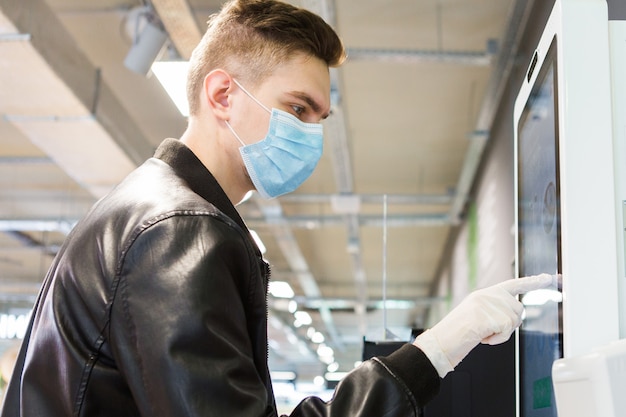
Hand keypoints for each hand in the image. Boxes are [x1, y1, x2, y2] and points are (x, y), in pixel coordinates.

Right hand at [413, 273, 554, 376]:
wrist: (446, 338)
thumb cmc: (459, 330)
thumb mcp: (477, 313)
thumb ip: (495, 308)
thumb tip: (514, 315)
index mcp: (487, 293)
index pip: (515, 284)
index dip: (533, 282)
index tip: (548, 277)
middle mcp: (491, 295)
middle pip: (518, 310)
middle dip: (509, 324)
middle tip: (488, 329)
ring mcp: (493, 304)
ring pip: (514, 321)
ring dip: (502, 333)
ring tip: (483, 332)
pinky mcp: (495, 316)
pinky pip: (507, 332)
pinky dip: (497, 339)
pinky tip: (483, 336)